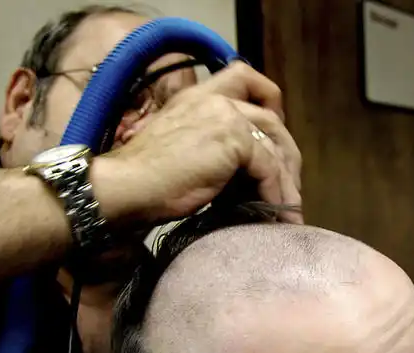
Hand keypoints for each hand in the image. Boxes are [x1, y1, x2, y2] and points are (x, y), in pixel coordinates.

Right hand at [94, 62, 301, 227]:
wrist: (123, 189)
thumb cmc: (145, 181)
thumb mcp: (183, 150)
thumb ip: (212, 145)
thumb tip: (248, 170)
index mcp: (197, 96)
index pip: (244, 77)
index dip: (268, 101)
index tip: (274, 137)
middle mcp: (213, 98)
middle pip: (271, 119)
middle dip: (286, 156)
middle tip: (289, 189)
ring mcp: (224, 115)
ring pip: (275, 145)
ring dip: (286, 181)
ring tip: (289, 210)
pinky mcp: (233, 139)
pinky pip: (269, 167)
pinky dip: (276, 193)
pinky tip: (275, 214)